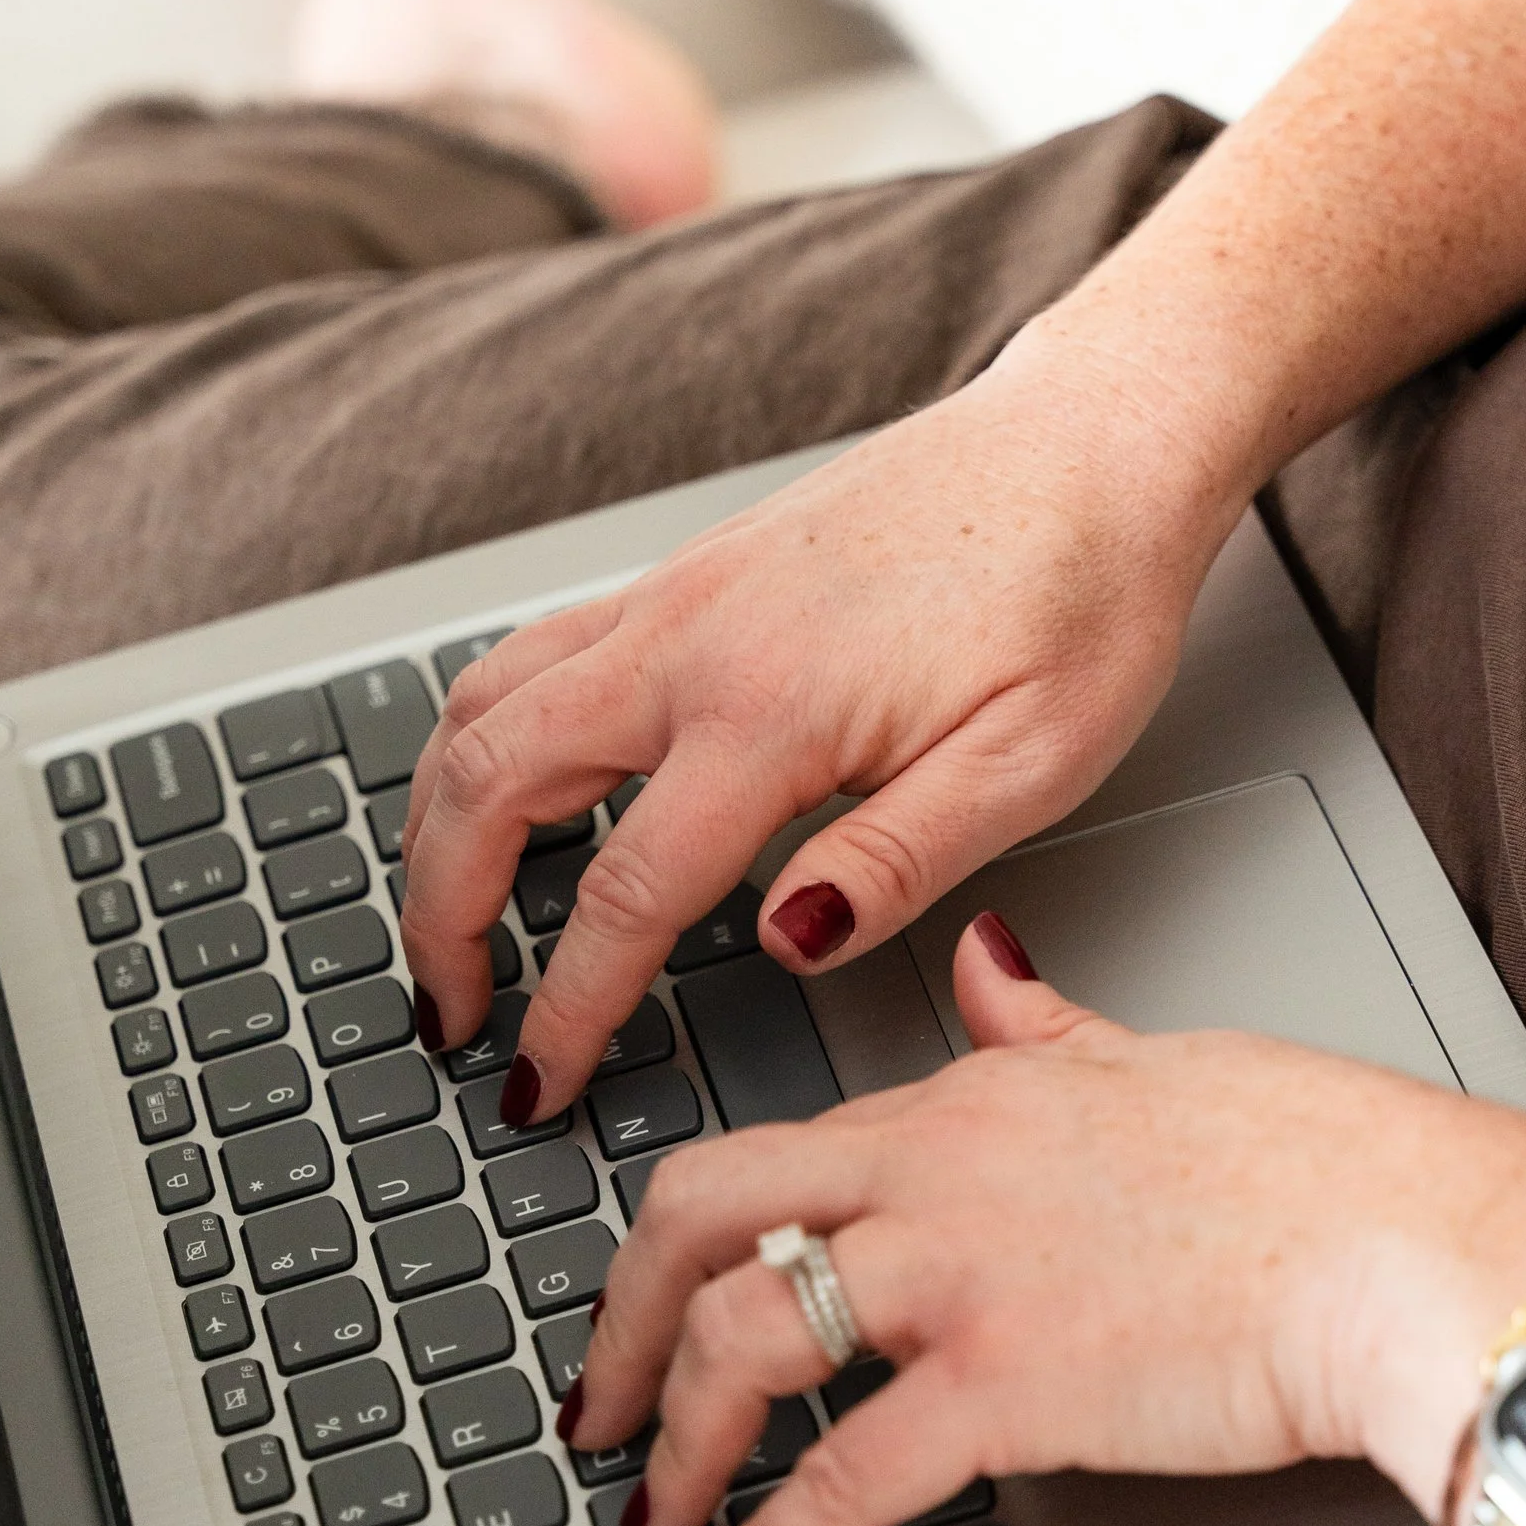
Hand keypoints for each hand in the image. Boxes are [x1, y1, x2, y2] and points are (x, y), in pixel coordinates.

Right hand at [395, 330, 1233, 1110]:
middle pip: (490, 786)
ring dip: (433, 820)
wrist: (1092, 443)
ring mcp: (675, 595)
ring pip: (482, 708)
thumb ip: (895, 864)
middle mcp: (692, 639)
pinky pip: (526, 656)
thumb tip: (784, 946)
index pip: (623, 894)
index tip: (539, 1081)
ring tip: (442, 917)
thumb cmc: (1080, 592)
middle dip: (442, 916)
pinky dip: (476, 738)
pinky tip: (491, 790)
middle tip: (450, 1013)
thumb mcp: (1029, 762)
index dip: (567, 1008)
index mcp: (772, 708)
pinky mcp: (686, 576)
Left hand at [567, 914, 1525, 1525]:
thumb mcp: (1153, 1055)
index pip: (779, 1150)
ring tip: (656, 1512)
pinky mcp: (1005, 1388)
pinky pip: (839, 1481)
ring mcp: (960, 1277)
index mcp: (966, 1096)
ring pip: (740, 1336)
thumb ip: (1045, 1024)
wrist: (1406, 1244)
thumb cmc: (1320, 1163)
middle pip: (701, 1215)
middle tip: (601, 1404)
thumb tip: (993, 962)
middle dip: (625, 1319)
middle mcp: (935, 1173)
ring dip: (674, 1439)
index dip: (693, 1234)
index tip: (662, 1295)